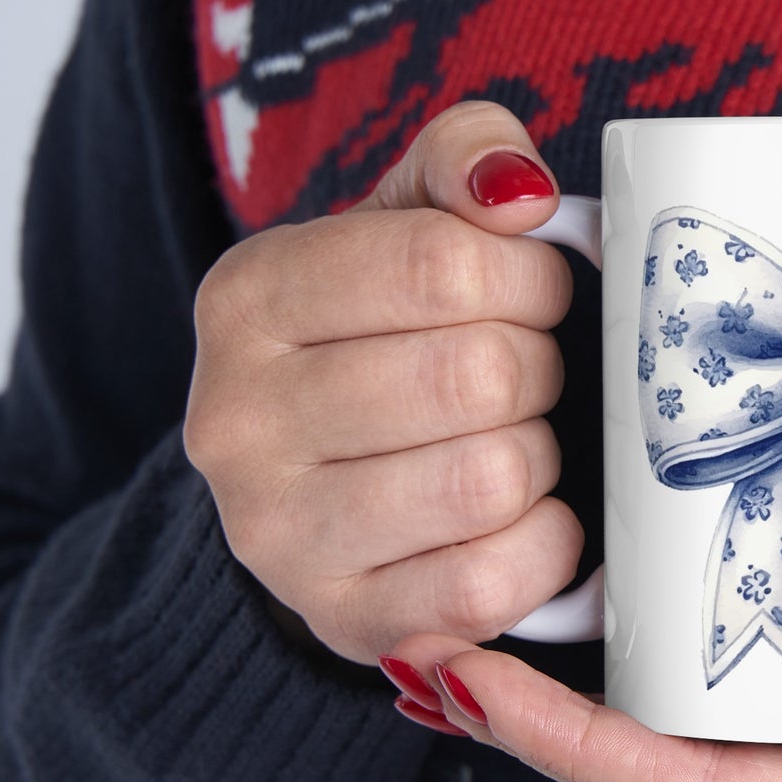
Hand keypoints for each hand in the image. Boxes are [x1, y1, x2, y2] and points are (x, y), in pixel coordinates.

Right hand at [184, 102, 581, 663]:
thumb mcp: (405, 223)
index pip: (443, 265)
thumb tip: (519, 192)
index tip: (534, 295)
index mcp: (249, 299)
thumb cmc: (384, 339)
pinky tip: (524, 518)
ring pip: (490, 479)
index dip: (529, 279)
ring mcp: (280, 536)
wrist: (321, 484)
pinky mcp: (346, 620)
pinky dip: (543, 546)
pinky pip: (490, 584)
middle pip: (477, 376)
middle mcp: (238, 421)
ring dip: (538, 457)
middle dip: (538, 369)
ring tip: (513, 443)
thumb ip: (463, 161)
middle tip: (526, 376)